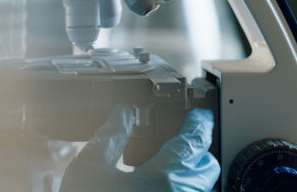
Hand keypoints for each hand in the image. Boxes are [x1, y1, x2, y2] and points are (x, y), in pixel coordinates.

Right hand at [62, 106, 219, 191]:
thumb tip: (123, 113)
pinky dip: (182, 190)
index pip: (193, 141)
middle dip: (198, 153)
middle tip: (181, 145)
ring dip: (191, 177)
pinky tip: (161, 190)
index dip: (200, 124)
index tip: (200, 117)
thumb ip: (110, 136)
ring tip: (168, 172)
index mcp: (160, 178)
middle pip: (207, 168)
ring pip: (202, 189)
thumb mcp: (89, 167)